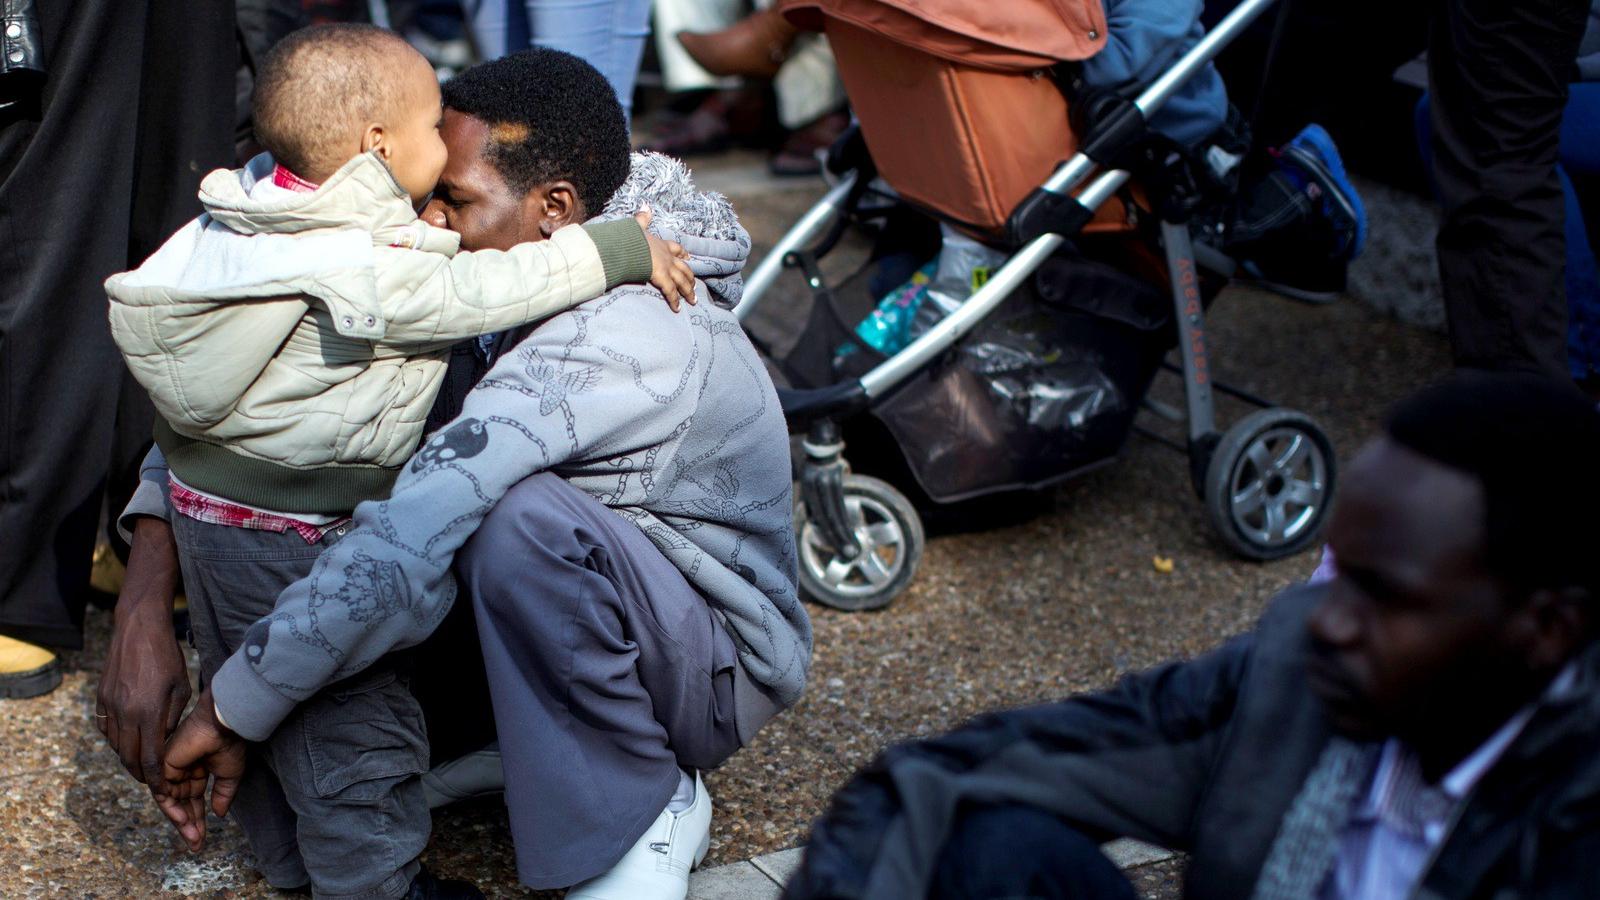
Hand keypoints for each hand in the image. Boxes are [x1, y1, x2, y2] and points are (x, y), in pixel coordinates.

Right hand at [97, 517, 190, 787]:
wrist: (138, 628)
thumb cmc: (168, 657)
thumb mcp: (181, 688)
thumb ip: (174, 719)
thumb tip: (172, 746)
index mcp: (148, 713)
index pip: (150, 759)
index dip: (157, 779)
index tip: (164, 790)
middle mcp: (125, 713)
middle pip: (130, 759)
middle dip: (142, 776)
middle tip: (155, 786)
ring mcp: (110, 706)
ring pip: (116, 747)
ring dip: (129, 761)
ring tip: (144, 769)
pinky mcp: (102, 699)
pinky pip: (107, 730)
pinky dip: (118, 743)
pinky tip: (129, 745)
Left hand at [158, 687, 246, 850]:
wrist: (223, 726)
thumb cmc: (230, 744)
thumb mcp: (230, 775)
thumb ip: (223, 795)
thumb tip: (218, 815)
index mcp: (197, 770)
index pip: (193, 801)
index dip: (198, 821)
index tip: (201, 841)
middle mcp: (182, 771)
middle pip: (181, 805)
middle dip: (189, 826)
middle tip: (196, 845)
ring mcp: (171, 769)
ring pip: (171, 804)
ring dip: (182, 822)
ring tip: (194, 837)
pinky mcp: (163, 767)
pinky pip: (163, 795)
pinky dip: (173, 811)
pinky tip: (185, 822)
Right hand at [635, 209, 696, 311]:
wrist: (629, 246)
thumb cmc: (631, 237)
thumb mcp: (637, 225)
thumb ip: (642, 218)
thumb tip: (646, 207)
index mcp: (661, 244)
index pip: (676, 248)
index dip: (683, 253)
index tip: (688, 257)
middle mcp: (667, 256)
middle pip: (684, 268)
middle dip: (690, 277)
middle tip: (694, 285)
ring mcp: (666, 268)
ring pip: (682, 282)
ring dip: (688, 292)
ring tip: (693, 301)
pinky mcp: (662, 278)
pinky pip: (671, 292)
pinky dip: (674, 301)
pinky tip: (677, 309)